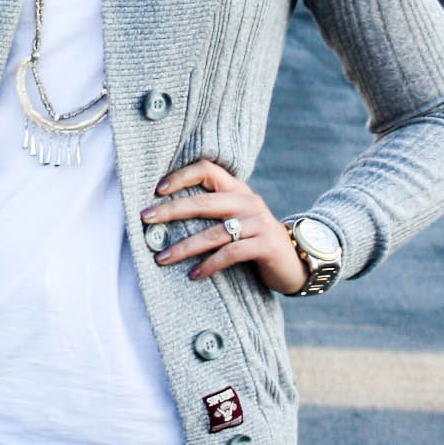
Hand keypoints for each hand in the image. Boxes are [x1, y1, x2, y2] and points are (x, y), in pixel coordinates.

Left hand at [140, 159, 308, 294]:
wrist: (297, 260)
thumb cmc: (256, 239)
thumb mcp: (238, 219)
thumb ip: (214, 212)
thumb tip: (166, 215)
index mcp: (238, 190)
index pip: (208, 169)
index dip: (181, 176)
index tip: (158, 190)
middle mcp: (248, 202)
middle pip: (203, 202)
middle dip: (171, 211)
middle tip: (146, 219)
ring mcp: (258, 223)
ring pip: (213, 233)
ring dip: (183, 247)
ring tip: (161, 258)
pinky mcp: (265, 245)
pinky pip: (230, 254)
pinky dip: (209, 265)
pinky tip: (194, 275)